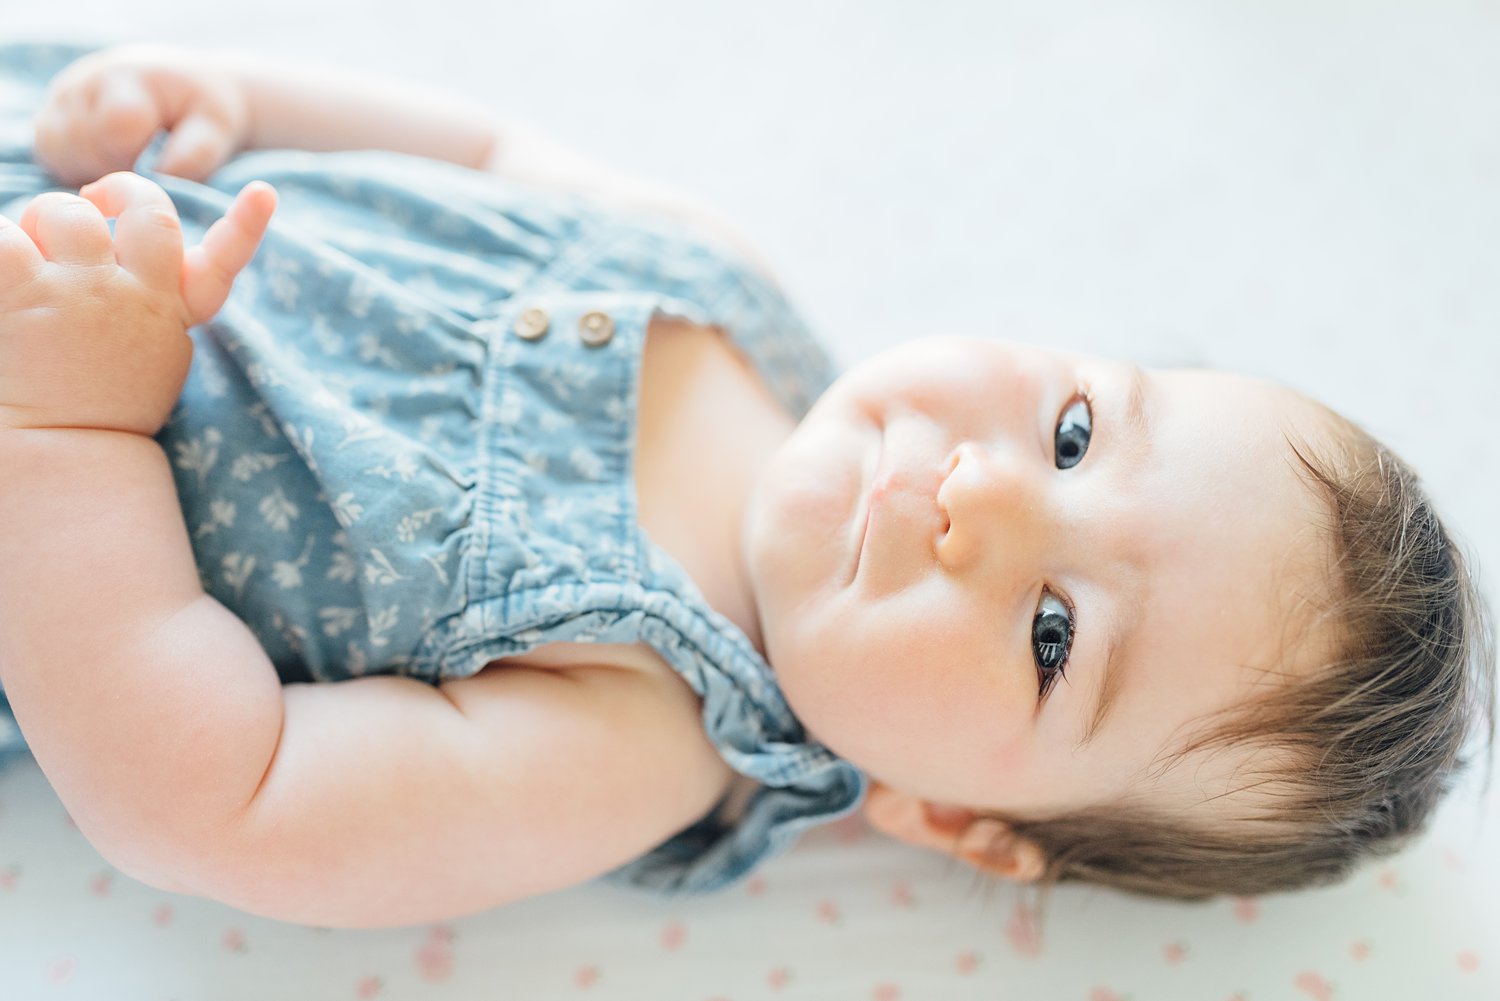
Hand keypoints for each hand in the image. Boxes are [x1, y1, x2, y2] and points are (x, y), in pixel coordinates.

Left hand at [0, 171, 276, 435]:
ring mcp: (83, 295)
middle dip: (115, 192)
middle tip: (89, 203)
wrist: (55, 452)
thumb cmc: (100, 403)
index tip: (265, 193)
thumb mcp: (154, 358)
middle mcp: (136, 299)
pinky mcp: (25, 295)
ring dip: (38, 220)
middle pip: (145, 211)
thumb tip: (125, 245)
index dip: (246, 226)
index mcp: (171, 315)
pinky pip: (3, 236)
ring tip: (28, 256)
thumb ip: (156, 305)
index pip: (223, 264)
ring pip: (66, 212)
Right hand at [32, 43, 250, 187]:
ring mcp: (62, 96)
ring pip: (53, 148)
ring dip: (88, 169)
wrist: (186, 87)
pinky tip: (106, 164)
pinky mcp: (51, 112)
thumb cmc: (203, 111)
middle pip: (78, 142)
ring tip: (126, 164)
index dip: (135, 157)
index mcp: (130, 77)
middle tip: (142, 166)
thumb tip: (157, 181)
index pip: (115, 127)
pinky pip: (45, 151)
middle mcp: (85, 80)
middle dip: (111, 167)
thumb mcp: (217, 128)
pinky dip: (73, 167)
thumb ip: (194, 155)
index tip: (156, 164)